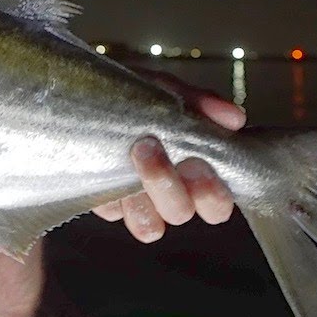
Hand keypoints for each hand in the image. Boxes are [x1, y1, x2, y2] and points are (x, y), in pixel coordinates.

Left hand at [92, 71, 241, 241]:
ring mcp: (133, 199)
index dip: (211, 194)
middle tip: (150, 147)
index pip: (216, 206)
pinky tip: (105, 162)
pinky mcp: (102, 199)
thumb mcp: (166, 89)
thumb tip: (235, 118)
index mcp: (192, 171)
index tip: (197, 162)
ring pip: (149, 226)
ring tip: (133, 152)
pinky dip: (111, 191)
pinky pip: (111, 211)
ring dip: (142, 194)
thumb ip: (199, 102)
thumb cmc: (134, 94)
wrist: (81, 91)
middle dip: (170, 186)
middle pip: (181, 214)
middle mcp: (166, 192)